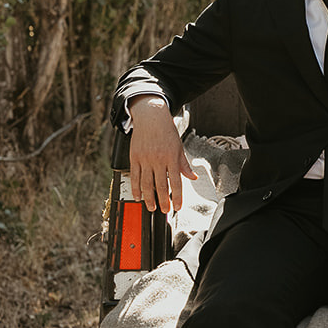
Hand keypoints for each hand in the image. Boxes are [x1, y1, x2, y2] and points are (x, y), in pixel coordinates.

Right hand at [128, 96, 196, 213]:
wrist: (150, 117)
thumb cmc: (166, 131)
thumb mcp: (179, 147)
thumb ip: (184, 164)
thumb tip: (193, 177)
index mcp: (171, 157)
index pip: (176, 182)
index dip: (177, 197)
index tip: (177, 207)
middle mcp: (158, 159)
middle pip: (160, 185)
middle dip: (163, 201)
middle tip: (164, 211)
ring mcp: (145, 159)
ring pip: (146, 183)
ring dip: (148, 198)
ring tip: (151, 207)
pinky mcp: (134, 158)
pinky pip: (134, 176)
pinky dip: (136, 188)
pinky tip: (138, 197)